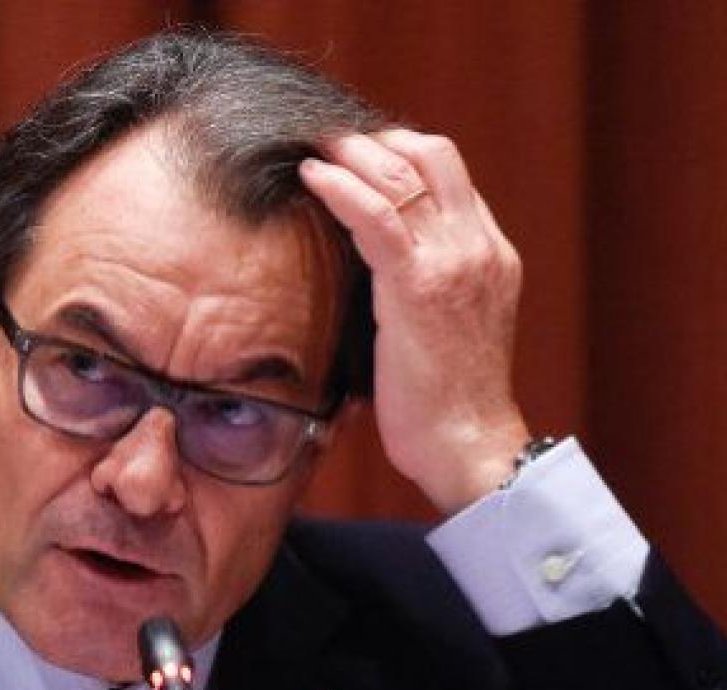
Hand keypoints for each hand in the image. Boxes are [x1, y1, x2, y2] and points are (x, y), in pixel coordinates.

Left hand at [299, 129, 528, 513]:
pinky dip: (341, 187)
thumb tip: (374, 260)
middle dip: (375, 137)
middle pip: (430, 155)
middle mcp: (477, 246)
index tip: (356, 150)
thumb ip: (423, 281)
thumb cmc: (447, 398)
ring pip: (402, 175)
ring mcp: (453, 261)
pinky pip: (377, 216)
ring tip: (312, 145)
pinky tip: (312, 176)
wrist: (469, 443)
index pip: (447, 172)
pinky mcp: (418, 285)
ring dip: (351, 151)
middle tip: (327, 137)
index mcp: (488, 252)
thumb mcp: (445, 323)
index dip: (398, 150)